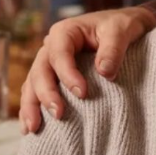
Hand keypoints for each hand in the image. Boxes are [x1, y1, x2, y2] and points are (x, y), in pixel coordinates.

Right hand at [18, 6, 155, 132]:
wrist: (126, 26)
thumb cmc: (122, 26)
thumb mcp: (122, 31)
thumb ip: (113, 49)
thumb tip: (104, 72)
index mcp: (65, 32)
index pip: (59, 54)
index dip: (67, 74)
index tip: (82, 93)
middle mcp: (52, 46)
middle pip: (40, 71)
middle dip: (46, 94)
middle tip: (58, 114)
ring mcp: (50, 62)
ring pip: (33, 83)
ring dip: (31, 106)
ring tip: (33, 128)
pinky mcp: (54, 76)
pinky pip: (36, 91)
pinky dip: (32, 108)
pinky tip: (29, 128)